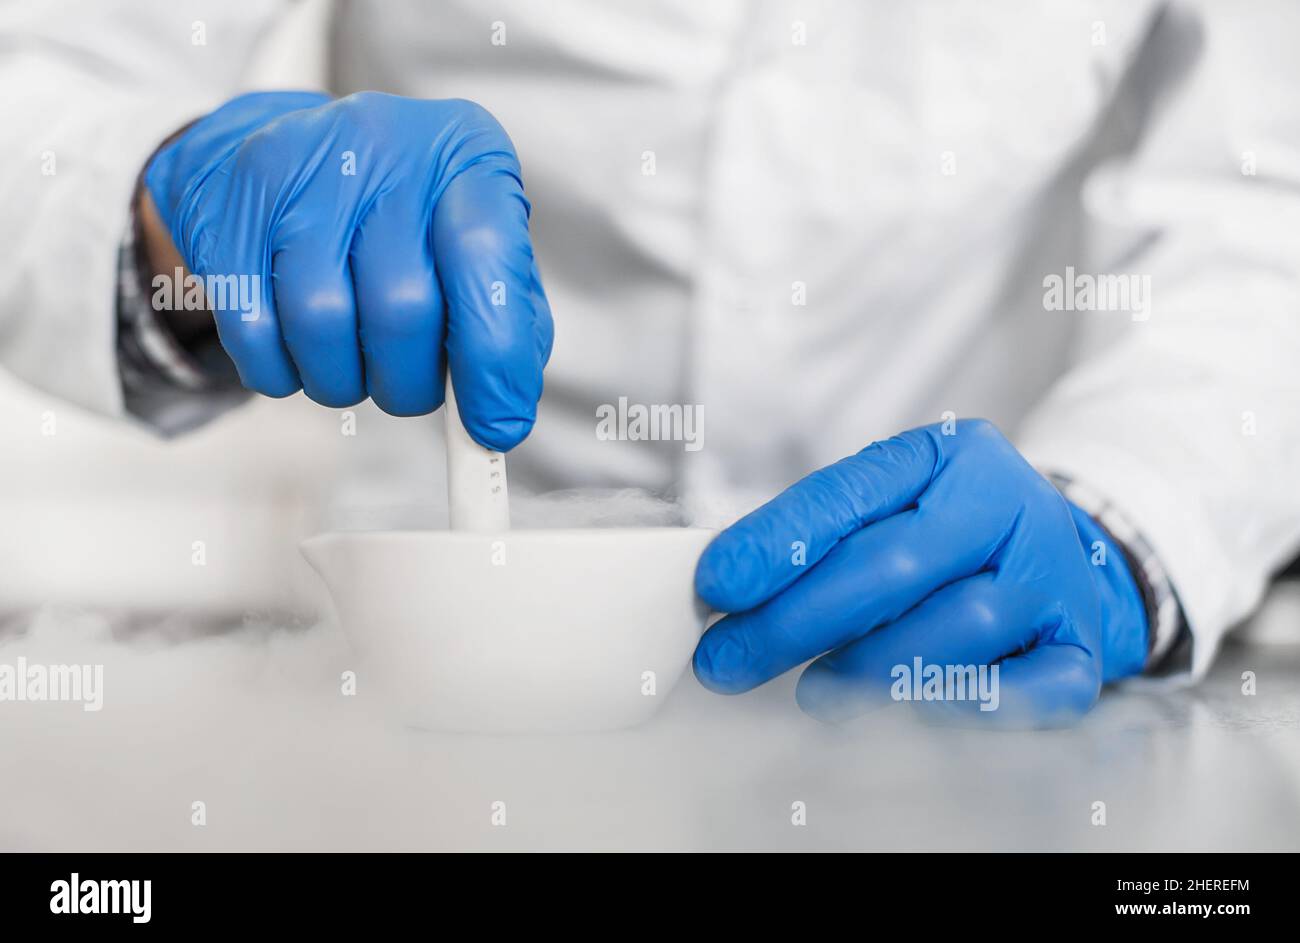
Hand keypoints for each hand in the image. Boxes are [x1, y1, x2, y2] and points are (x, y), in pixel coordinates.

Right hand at [144, 91, 552, 449]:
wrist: (296, 159)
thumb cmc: (406, 223)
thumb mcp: (480, 252)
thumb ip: (509, 326)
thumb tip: (501, 412)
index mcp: (464, 157)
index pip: (485, 258)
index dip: (493, 356)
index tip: (494, 426)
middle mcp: (384, 146)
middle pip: (400, 305)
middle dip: (409, 381)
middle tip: (408, 389)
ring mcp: (298, 167)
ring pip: (320, 320)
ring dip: (342, 381)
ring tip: (353, 367)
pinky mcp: (230, 205)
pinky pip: (251, 328)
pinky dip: (280, 372)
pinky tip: (299, 358)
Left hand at [692, 419, 1147, 725]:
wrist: (1062, 558)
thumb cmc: (948, 537)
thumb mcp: (891, 504)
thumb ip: (818, 534)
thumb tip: (727, 586)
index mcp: (952, 454)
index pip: (852, 493)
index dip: (779, 541)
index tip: (718, 584)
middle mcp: (1010, 504)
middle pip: (895, 564)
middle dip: (797, 619)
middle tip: (728, 660)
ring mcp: (1053, 574)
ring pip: (958, 624)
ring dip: (870, 667)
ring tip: (810, 692)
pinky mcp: (1081, 645)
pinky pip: (1031, 686)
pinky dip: (964, 705)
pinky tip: (904, 714)